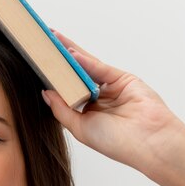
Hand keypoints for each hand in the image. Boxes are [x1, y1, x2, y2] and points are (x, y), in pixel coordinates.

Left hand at [43, 31, 184, 175]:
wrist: (150, 141)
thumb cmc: (117, 142)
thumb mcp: (81, 128)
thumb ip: (62, 110)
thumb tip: (45, 92)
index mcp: (88, 114)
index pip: (66, 93)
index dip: (52, 82)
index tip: (34, 70)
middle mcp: (98, 100)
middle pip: (74, 76)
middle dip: (58, 64)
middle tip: (40, 48)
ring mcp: (110, 88)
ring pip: (86, 68)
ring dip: (69, 55)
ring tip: (50, 43)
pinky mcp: (122, 79)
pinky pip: (100, 67)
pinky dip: (85, 60)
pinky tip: (70, 54)